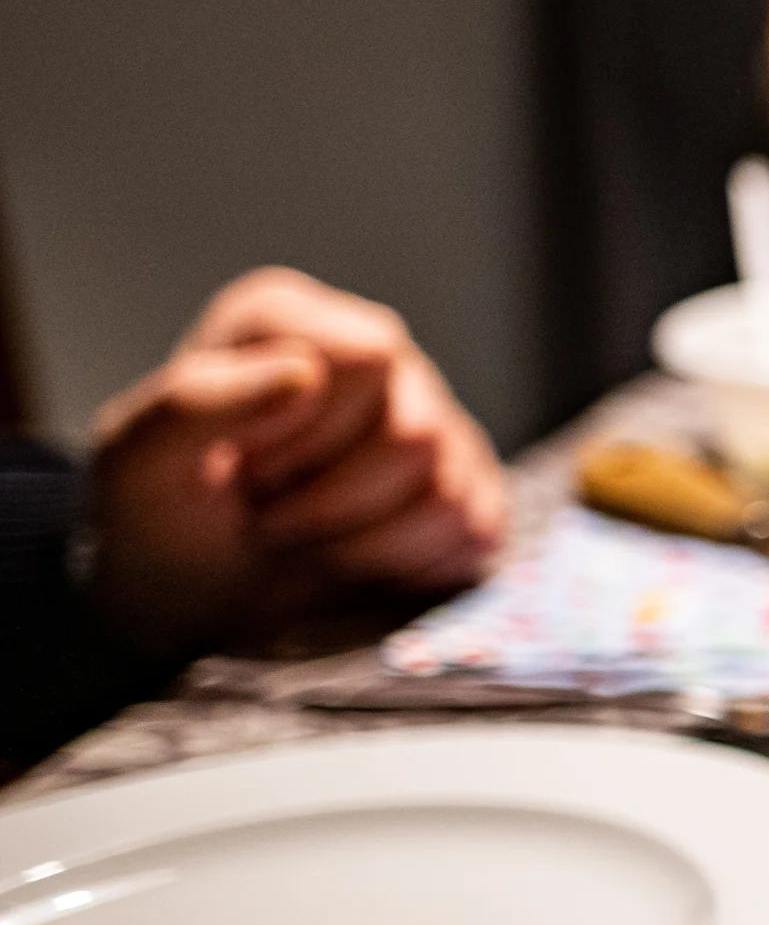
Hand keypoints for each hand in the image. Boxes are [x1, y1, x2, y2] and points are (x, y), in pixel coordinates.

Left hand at [84, 269, 505, 657]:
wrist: (185, 599)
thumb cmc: (159, 518)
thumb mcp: (140, 461)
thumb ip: (201, 403)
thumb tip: (306, 375)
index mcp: (291, 325)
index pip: (368, 359)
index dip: (309, 431)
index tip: (245, 466)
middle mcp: (377, 361)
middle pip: (415, 436)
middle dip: (329, 502)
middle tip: (270, 511)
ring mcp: (432, 424)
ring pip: (445, 492)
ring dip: (358, 543)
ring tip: (305, 537)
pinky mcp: (466, 490)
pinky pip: (471, 532)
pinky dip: (402, 567)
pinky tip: (352, 556)